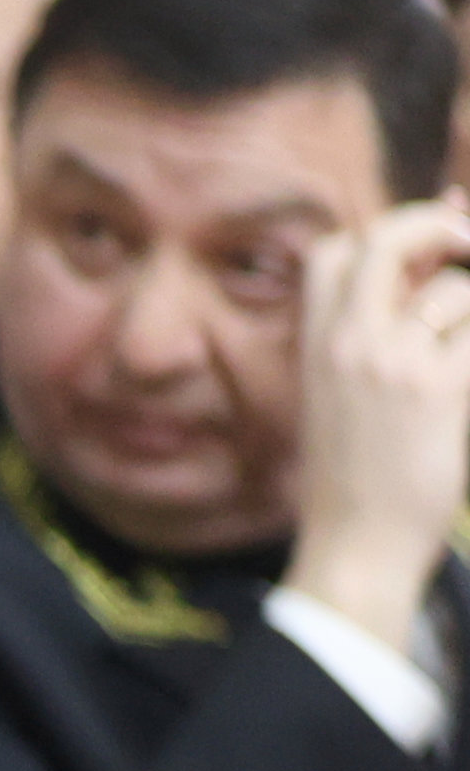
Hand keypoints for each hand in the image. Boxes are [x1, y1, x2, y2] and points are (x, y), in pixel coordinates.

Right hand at [281, 199, 469, 651]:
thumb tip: (424, 284)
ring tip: (464, 355)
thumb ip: (366, 342)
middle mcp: (347, 343)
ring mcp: (390, 363)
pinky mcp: (437, 389)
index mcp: (316, 345)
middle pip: (389, 239)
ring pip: (454, 287)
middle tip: (468, 248)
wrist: (357, 544)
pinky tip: (466, 381)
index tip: (428, 245)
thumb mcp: (338, 401)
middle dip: (441, 226)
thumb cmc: (358, 480)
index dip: (387, 231)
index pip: (334, 251)